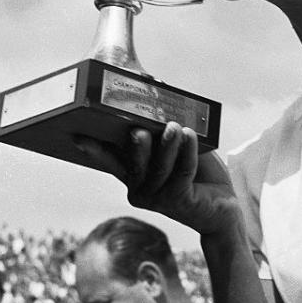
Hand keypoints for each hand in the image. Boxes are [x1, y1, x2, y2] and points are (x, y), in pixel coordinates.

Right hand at [74, 123, 240, 235]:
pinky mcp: (179, 201)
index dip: (96, 149)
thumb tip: (161, 92)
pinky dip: (188, 152)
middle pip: (134, 163)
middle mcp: (140, 189)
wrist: (223, 210)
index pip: (111, 160)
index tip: (79, 136)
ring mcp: (158, 199)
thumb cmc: (199, 174)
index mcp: (134, 175)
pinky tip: (191, 135)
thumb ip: (165, 129)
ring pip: (160, 168)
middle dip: (136, 145)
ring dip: (167, 144)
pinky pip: (182, 172)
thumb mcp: (179, 149)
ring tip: (174, 126)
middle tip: (138, 129)